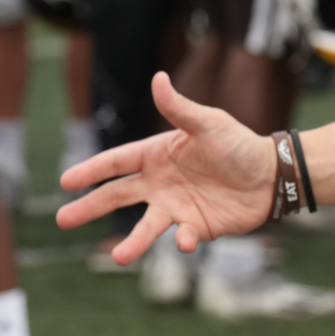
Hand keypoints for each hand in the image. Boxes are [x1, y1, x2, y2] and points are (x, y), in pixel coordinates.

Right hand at [57, 72, 276, 264]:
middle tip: (63, 220)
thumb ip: (180, 108)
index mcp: (158, 155)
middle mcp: (160, 183)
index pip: (117, 162)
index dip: (92, 170)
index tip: (65, 180)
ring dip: (133, 242)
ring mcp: (176, 207)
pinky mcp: (196, 227)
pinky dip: (183, 241)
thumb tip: (158, 78)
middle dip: (90, 207)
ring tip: (118, 258)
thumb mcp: (209, 123)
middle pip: (118, 196)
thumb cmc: (239, 144)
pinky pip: (183, 237)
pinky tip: (186, 241)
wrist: (271, 174)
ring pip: (146, 226)